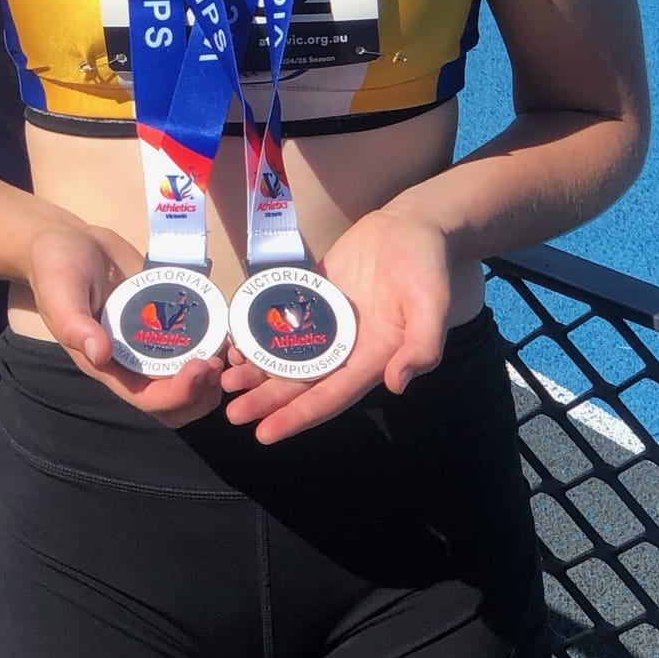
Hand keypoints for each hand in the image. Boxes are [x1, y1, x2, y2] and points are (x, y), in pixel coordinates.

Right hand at [25, 215, 226, 425]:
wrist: (68, 239)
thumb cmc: (56, 268)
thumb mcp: (60, 292)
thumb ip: (74, 323)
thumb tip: (101, 354)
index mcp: (108, 365)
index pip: (148, 398)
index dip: (178, 393)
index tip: (200, 367)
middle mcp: (133, 360)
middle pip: (174, 399)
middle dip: (202, 391)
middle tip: (220, 362)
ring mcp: (151, 339)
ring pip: (188, 375)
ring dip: (213, 373)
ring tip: (230, 349)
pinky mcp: (164, 315)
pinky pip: (193, 338)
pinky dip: (213, 339)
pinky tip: (229, 325)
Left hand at [218, 202, 453, 444]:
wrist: (413, 223)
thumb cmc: (427, 265)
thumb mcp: (433, 304)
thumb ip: (422, 345)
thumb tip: (398, 384)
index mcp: (373, 358)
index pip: (331, 396)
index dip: (299, 416)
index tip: (265, 434)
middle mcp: (346, 347)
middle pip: (302, 382)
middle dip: (268, 400)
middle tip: (232, 414)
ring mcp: (328, 322)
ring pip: (287, 354)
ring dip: (259, 370)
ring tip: (226, 379)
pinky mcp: (315, 295)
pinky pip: (284, 320)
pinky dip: (261, 332)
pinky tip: (235, 339)